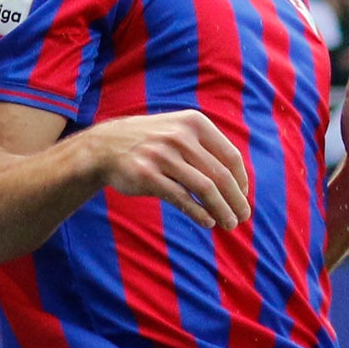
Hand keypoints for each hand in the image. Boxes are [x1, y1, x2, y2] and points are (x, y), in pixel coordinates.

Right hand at [88, 109, 254, 227]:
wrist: (106, 147)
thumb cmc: (151, 144)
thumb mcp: (179, 133)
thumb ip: (207, 150)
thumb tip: (238, 183)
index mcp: (194, 123)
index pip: (230, 156)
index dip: (241, 181)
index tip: (242, 197)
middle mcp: (180, 137)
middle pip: (220, 175)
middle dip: (236, 200)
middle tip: (242, 216)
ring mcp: (163, 155)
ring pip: (205, 188)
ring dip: (221, 210)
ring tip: (229, 224)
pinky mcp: (147, 175)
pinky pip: (182, 197)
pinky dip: (199, 212)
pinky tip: (207, 222)